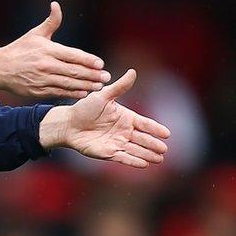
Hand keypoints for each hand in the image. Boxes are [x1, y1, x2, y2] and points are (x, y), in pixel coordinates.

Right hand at [0, 2, 109, 97]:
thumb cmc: (19, 49)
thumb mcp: (34, 34)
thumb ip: (50, 22)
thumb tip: (56, 5)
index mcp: (47, 50)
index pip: (72, 55)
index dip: (88, 60)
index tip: (100, 63)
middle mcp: (45, 65)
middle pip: (74, 71)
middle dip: (92, 74)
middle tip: (106, 76)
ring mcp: (42, 79)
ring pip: (69, 83)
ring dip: (86, 85)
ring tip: (99, 85)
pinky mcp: (38, 91)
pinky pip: (59, 92)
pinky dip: (73, 93)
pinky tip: (84, 92)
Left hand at [38, 69, 170, 167]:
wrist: (68, 124)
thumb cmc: (85, 108)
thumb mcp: (103, 96)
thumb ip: (119, 87)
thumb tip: (133, 71)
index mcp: (126, 117)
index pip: (145, 123)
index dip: (156, 128)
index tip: (167, 134)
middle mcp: (124, 131)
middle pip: (143, 139)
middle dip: (154, 144)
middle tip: (165, 149)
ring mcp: (118, 142)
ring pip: (136, 150)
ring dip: (147, 154)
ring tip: (159, 159)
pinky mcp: (109, 153)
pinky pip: (124, 157)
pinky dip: (134, 161)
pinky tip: (144, 164)